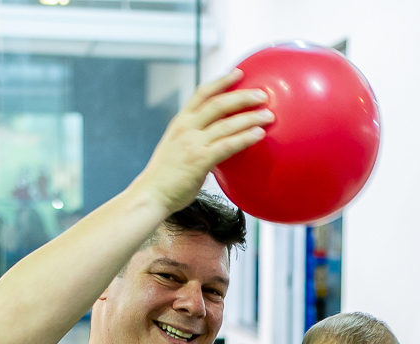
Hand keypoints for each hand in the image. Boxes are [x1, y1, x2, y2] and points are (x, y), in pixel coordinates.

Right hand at [133, 70, 273, 213]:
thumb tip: (216, 142)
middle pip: (218, 104)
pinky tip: (259, 134)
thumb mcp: (176, 149)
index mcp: (180, 123)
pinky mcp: (199, 161)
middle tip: (262, 94)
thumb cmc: (166, 177)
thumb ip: (194, 140)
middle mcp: (186, 129)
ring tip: (268, 115)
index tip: (238, 73)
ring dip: (250, 117)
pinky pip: (227, 145)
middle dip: (242, 96)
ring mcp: (192, 144)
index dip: (221, 81)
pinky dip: (244, 138)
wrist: (151, 195)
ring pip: (226, 124)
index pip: (201, 94)